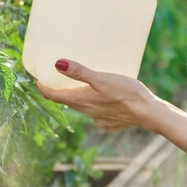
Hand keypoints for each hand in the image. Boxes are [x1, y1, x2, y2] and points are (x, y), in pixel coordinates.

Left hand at [35, 59, 157, 130]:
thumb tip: (57, 63)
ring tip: (80, 88)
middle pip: (68, 102)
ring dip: (78, 99)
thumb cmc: (125, 93)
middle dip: (60, 93)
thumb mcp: (101, 78)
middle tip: (56, 81)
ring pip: (83, 108)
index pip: (55, 96)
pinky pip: (98, 114)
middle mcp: (87, 112)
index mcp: (81, 101)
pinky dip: (95, 106)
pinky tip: (103, 100)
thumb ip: (79, 72)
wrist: (148, 113)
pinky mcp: (111, 123)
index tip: (38, 81)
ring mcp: (99, 119)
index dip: (44, 89)